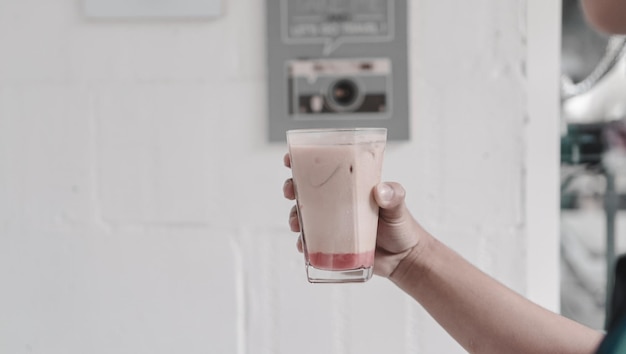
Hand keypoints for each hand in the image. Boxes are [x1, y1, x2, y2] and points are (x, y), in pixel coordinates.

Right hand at [282, 153, 421, 277]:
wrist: (404, 259)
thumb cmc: (401, 227)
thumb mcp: (399, 206)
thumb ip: (394, 196)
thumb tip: (381, 191)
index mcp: (350, 187)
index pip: (325, 168)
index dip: (304, 161)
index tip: (291, 159)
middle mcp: (338, 203)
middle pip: (306, 190)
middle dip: (292, 188)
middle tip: (290, 192)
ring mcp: (333, 224)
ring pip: (304, 216)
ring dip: (294, 217)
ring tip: (297, 224)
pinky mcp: (332, 244)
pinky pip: (311, 242)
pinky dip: (304, 243)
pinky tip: (304, 246)